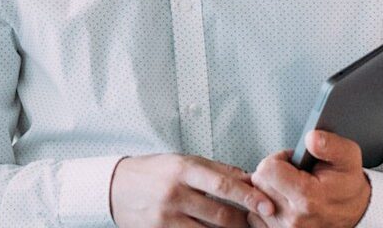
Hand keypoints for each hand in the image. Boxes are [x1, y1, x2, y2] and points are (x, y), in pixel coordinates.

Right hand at [110, 153, 275, 227]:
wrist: (114, 187)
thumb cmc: (153, 172)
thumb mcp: (182, 161)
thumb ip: (216, 170)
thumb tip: (249, 179)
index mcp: (182, 170)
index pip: (223, 184)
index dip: (249, 197)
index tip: (268, 206)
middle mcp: (174, 193)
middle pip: (221, 215)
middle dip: (245, 222)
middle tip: (258, 223)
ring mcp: (166, 217)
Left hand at [247, 131, 369, 227]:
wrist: (354, 212)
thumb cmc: (346, 182)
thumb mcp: (348, 157)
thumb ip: (330, 145)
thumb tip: (311, 138)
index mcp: (307, 198)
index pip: (267, 170)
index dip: (278, 160)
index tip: (293, 163)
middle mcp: (294, 218)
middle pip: (259, 182)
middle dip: (272, 173)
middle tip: (292, 175)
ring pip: (256, 197)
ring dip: (269, 189)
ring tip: (290, 188)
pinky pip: (255, 213)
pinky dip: (265, 204)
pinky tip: (283, 201)